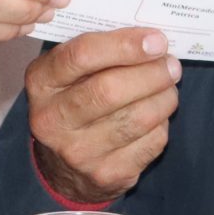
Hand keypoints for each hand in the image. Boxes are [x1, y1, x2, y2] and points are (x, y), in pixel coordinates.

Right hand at [27, 26, 181, 205]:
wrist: (63, 166)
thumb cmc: (74, 100)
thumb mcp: (69, 71)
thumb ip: (100, 51)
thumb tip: (151, 40)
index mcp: (42, 82)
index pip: (82, 55)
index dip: (125, 45)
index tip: (156, 41)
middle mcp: (52, 119)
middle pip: (110, 90)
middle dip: (151, 73)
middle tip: (171, 64)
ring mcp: (78, 152)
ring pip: (136, 118)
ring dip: (164, 97)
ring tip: (169, 86)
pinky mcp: (106, 174)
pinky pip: (150, 143)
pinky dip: (162, 123)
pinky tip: (159, 114)